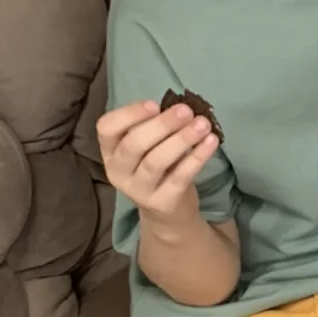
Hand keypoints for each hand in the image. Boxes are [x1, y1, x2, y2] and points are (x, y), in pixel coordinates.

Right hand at [96, 100, 219, 228]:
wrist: (167, 212)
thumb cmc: (157, 168)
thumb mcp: (148, 146)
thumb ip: (154, 127)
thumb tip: (178, 108)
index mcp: (109, 150)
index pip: (107, 127)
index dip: (129, 114)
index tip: (155, 104)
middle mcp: (117, 171)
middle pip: (133, 145)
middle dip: (162, 125)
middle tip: (186, 111)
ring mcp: (138, 191)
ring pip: (155, 162)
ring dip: (181, 139)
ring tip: (203, 124)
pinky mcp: (161, 203)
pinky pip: (179, 178)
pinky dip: (196, 158)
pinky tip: (211, 142)